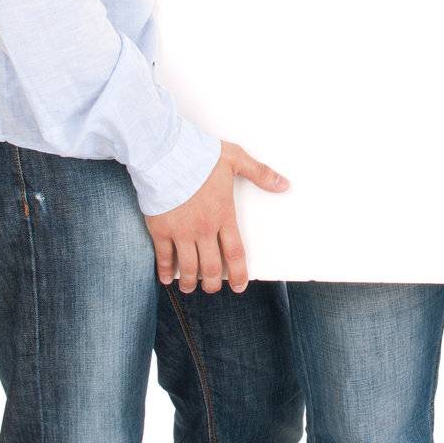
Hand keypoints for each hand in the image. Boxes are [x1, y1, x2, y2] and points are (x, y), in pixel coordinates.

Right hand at [145, 140, 289, 294]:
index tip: (240, 286)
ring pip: (188, 267)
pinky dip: (165, 270)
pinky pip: (163, 256)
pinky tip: (167, 278)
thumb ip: (260, 173)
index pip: (235, 252)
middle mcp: (203, 228)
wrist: (166, 154)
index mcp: (223, 215)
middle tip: (212, 288)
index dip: (239, 273)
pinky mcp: (160, 229)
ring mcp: (181, 231)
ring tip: (190, 288)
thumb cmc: (200, 155)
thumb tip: (284, 184)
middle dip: (213, 283)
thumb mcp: (236, 159)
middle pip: (211, 267)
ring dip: (190, 282)